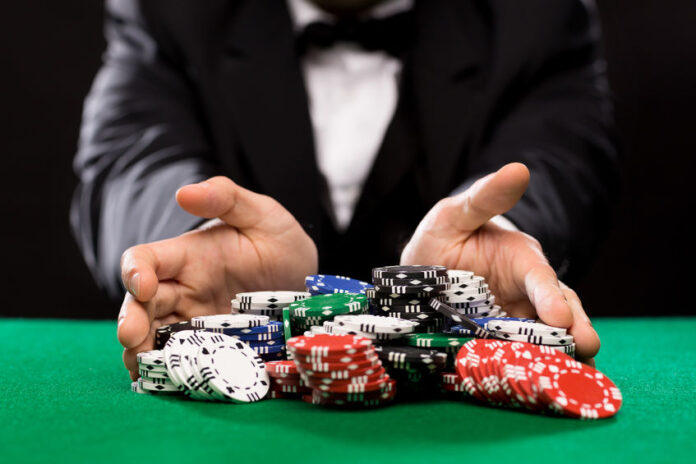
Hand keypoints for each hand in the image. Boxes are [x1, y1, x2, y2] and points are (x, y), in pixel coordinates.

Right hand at [117, 177, 317, 378]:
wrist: (305, 284)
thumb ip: (226, 198)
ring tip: (143, 368)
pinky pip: (183, 360)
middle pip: (140, 305)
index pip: (145, 260)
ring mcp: (195, 322)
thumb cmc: (280, 243)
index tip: (144, 285)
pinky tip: (164, 382)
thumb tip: (183, 192)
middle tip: (132, 338)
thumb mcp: (263, 215)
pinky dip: (169, 371)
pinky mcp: (212, 347)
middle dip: (131, 320)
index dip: (135, 272)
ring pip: (155, 336)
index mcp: (188, 256)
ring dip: (143, 352)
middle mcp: (183, 290)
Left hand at [401, 163, 599, 363]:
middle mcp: (525, 291)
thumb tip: (518, 168)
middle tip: (584, 351)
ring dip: (555, 354)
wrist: (426, 266)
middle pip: (556, 312)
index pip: (540, 278)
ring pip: (542, 337)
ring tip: (565, 376)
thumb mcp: (456, 213)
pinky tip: (530, 381)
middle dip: (572, 330)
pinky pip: (516, 353)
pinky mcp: (497, 338)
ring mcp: (513, 318)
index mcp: (520, 259)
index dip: (550, 297)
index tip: (559, 317)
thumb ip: (486, 198)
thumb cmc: (445, 234)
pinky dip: (526, 365)